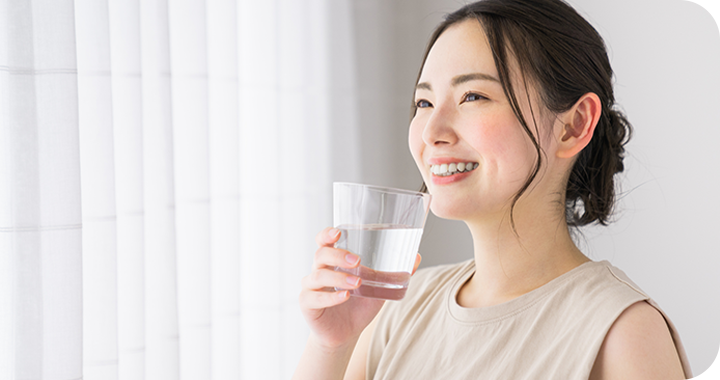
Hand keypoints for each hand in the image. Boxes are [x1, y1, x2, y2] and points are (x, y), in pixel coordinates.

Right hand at [299, 227, 420, 349]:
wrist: (347, 333)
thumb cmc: (359, 305)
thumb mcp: (379, 287)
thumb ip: (394, 272)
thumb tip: (417, 257)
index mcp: (333, 260)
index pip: (324, 241)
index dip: (327, 234)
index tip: (338, 232)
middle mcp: (319, 270)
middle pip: (321, 254)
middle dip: (338, 254)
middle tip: (357, 260)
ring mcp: (311, 287)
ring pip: (317, 275)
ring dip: (338, 277)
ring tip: (357, 283)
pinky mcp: (308, 305)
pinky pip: (314, 297)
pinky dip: (331, 297)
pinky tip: (345, 296)